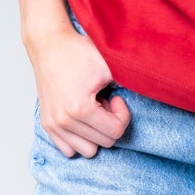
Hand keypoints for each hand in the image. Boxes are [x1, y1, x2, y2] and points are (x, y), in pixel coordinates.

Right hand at [33, 28, 130, 156]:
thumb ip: (127, 87)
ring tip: (93, 111)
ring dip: (96, 134)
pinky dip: (80, 140)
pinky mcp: (47, 124)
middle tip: (105, 102)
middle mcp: (64, 121)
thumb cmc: (78, 53)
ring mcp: (53, 124)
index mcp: (80, 109)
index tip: (116, 98)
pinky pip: (69, 150)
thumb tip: (148, 96)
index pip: (115, 132)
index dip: (122, 115)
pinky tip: (82, 120)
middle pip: (104, 143)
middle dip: (110, 123)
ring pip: (88, 150)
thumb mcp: (109, 67)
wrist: (49, 45)